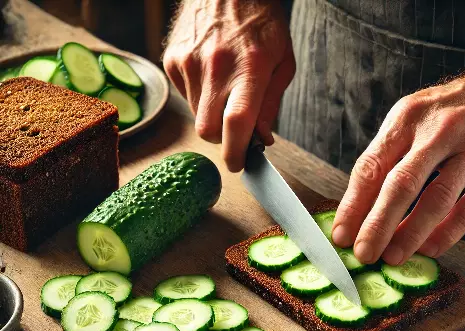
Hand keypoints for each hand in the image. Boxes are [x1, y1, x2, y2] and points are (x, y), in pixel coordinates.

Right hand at [163, 0, 294, 171]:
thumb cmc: (261, 23)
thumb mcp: (282, 63)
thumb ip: (270, 106)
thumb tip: (259, 140)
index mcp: (249, 67)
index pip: (235, 124)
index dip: (235, 153)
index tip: (239, 163)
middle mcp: (215, 66)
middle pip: (208, 131)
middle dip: (222, 139)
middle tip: (235, 127)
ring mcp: (189, 62)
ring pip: (196, 116)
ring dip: (211, 115)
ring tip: (224, 87)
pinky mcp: (172, 59)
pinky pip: (184, 97)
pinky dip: (198, 96)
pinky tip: (210, 74)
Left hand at [332, 50, 464, 264]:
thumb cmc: (451, 111)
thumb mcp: (414, 117)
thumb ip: (388, 155)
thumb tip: (359, 208)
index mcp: (407, 118)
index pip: (371, 167)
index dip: (352, 206)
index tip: (340, 235)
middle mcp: (438, 131)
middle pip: (400, 185)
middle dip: (377, 225)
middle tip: (362, 254)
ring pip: (436, 199)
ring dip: (410, 234)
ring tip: (391, 258)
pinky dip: (448, 233)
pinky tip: (429, 249)